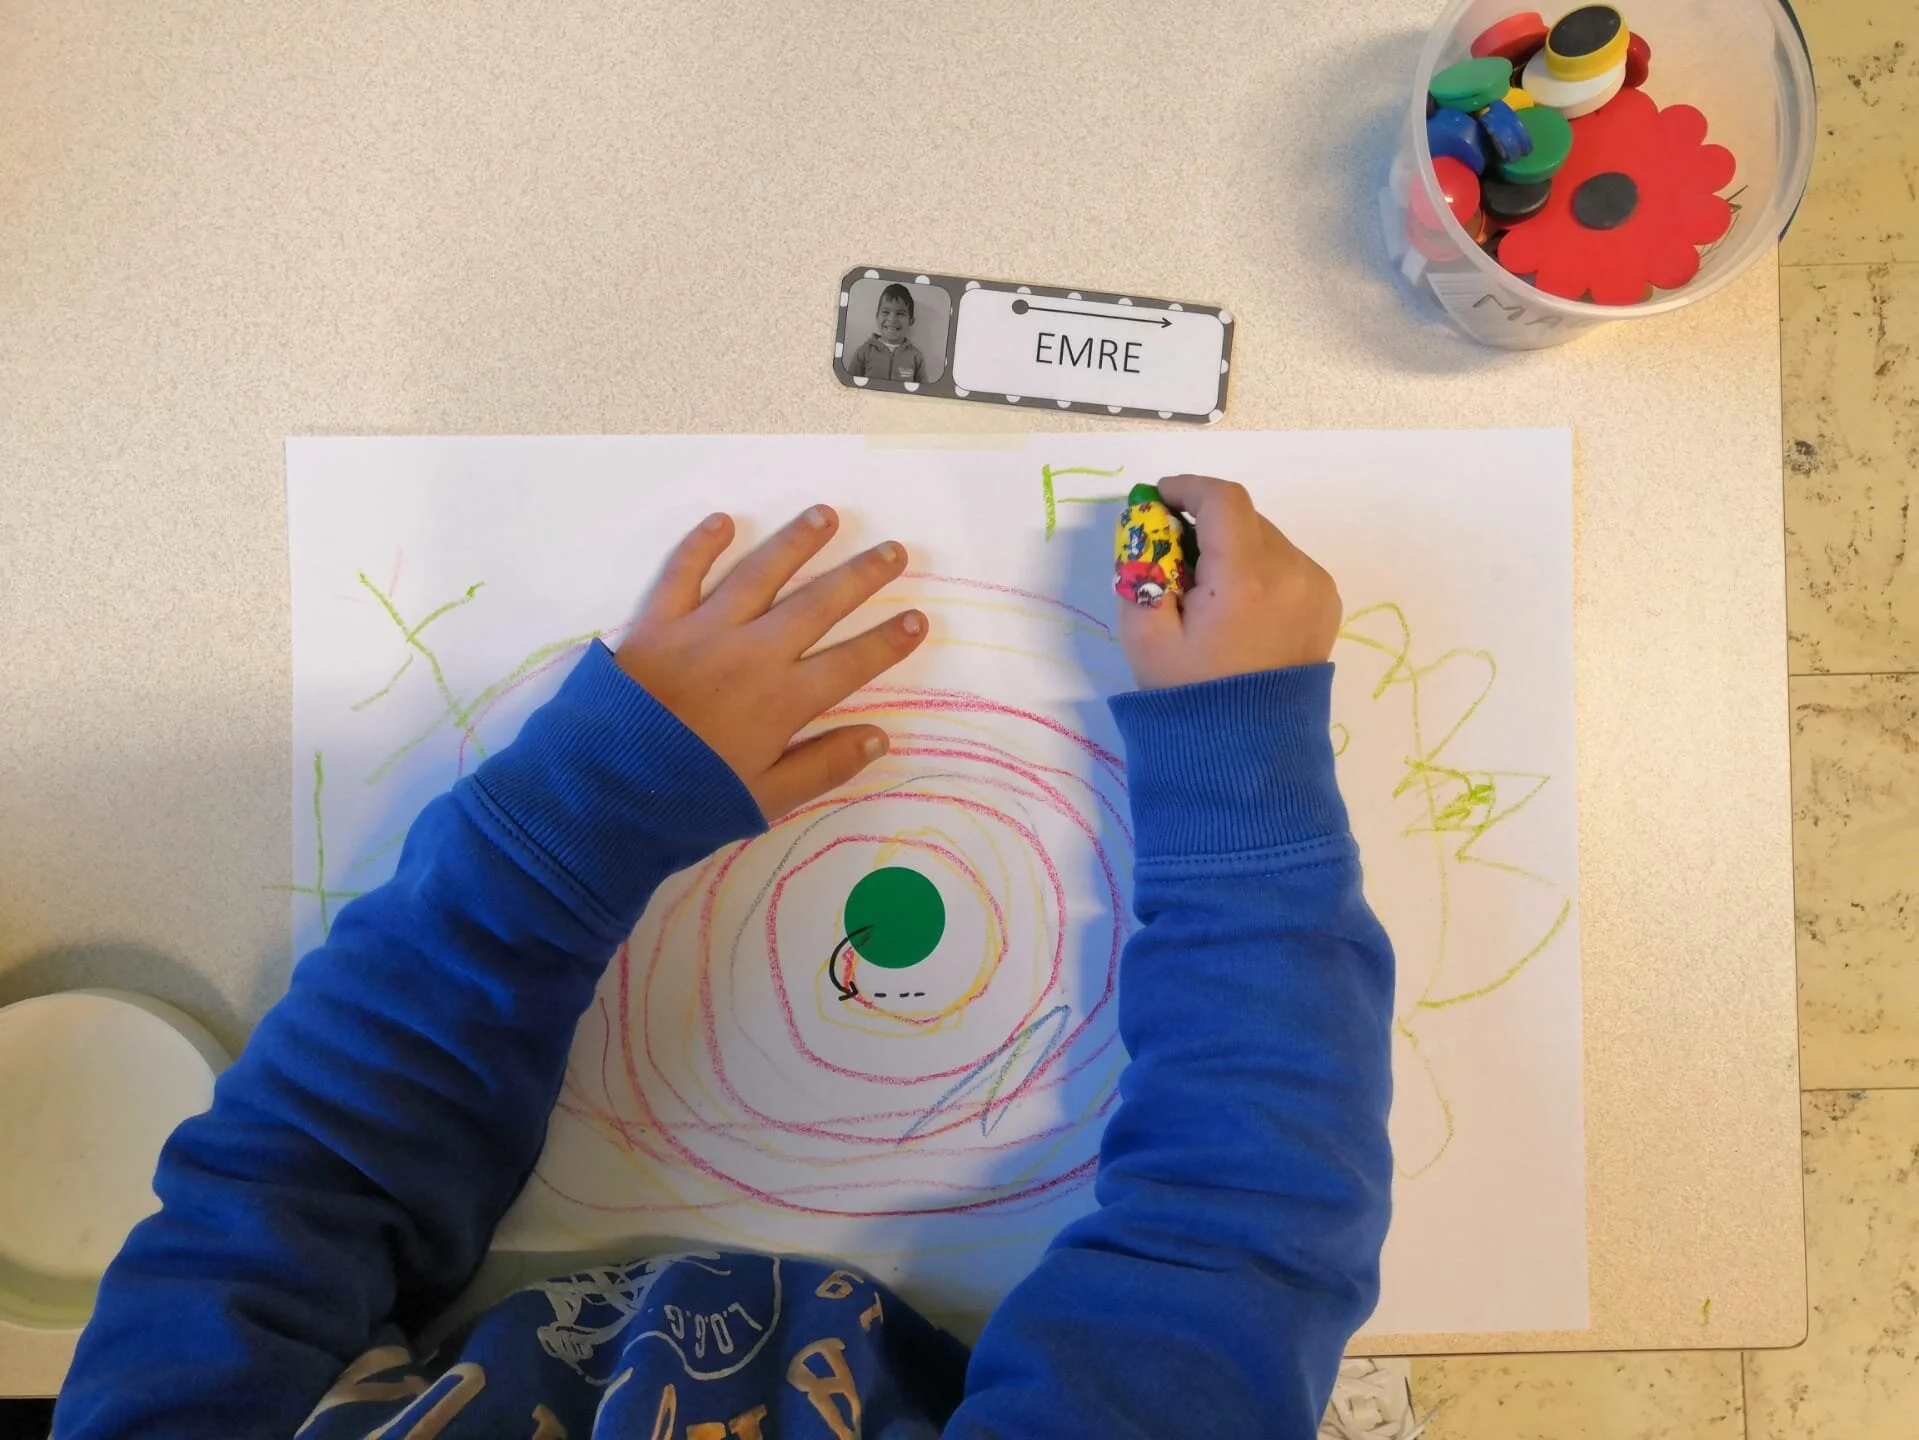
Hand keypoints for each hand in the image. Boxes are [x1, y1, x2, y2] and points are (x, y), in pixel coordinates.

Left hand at [615, 505, 926, 818]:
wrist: (600, 791)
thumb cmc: (684, 802)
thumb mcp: (764, 799)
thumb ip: (823, 766)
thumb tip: (879, 737)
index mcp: (782, 701)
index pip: (850, 663)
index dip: (887, 641)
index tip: (917, 619)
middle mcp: (752, 653)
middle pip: (817, 605)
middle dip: (860, 577)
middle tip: (893, 550)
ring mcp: (703, 631)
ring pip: (759, 574)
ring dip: (796, 543)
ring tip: (825, 515)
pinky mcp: (655, 623)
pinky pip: (682, 573)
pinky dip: (702, 544)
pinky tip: (723, 521)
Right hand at [1117, 475, 1340, 690]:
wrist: (1247, 748)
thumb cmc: (1189, 693)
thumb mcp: (1144, 635)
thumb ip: (1140, 568)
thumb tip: (1147, 522)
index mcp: (1246, 579)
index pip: (1223, 500)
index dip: (1188, 488)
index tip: (1160, 499)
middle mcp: (1291, 572)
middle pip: (1244, 517)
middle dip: (1206, 525)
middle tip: (1174, 560)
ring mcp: (1315, 586)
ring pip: (1266, 537)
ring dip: (1232, 547)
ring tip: (1207, 593)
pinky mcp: (1326, 600)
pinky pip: (1286, 561)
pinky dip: (1257, 567)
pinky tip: (1239, 606)